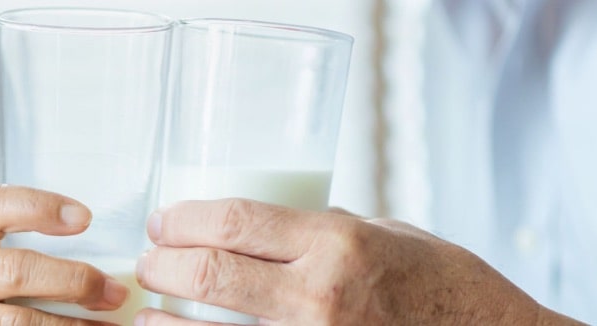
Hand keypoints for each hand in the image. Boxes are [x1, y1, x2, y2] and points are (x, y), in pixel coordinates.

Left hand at [134, 199, 581, 324]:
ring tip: (151, 309)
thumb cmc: (447, 286)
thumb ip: (327, 228)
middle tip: (149, 260)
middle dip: (163, 263)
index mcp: (338, 243)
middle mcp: (320, 295)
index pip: (236, 221)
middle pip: (211, 272)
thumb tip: (269, 225)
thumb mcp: (389, 234)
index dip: (184, 218)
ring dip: (166, 320)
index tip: (163, 220)